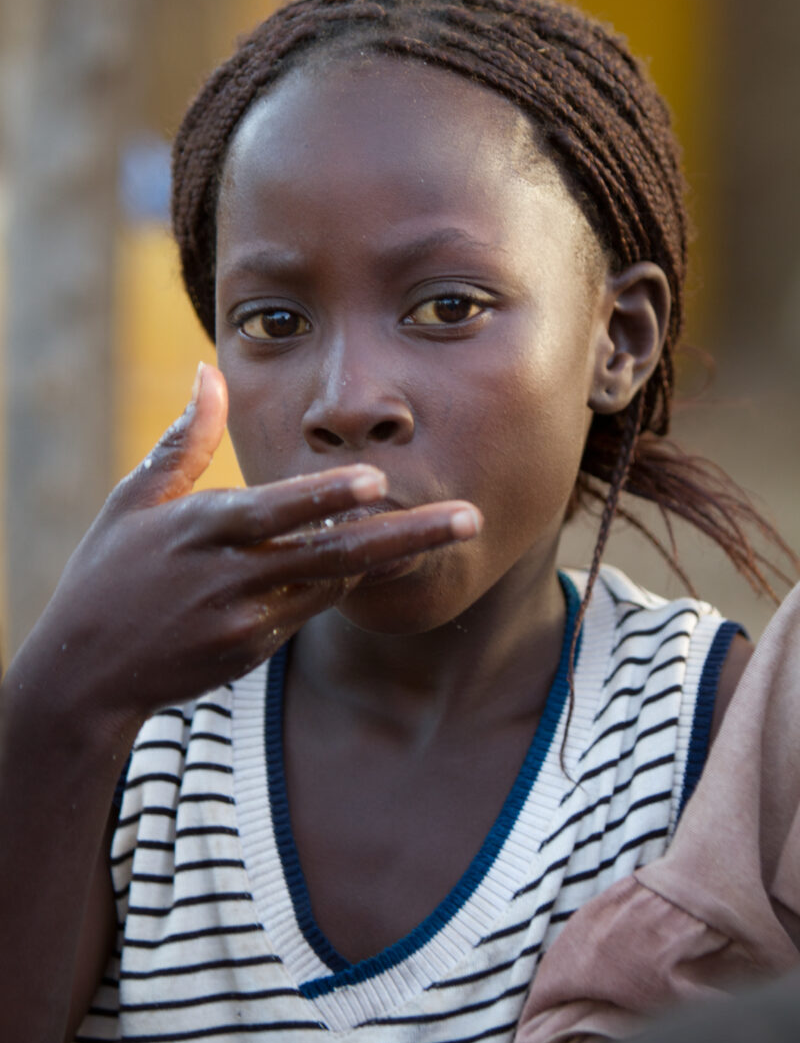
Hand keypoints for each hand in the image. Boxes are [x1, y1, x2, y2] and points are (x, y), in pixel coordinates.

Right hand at [14, 363, 481, 737]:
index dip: (327, 497)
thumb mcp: (135, 501)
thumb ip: (184, 440)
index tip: (380, 481)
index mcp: (202, 530)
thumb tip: (210, 372)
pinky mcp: (254, 651)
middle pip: (332, 554)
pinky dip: (339, 581)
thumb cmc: (106, 573)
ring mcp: (247, 620)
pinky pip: (312, 609)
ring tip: (447, 528)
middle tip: (469, 518)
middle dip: (407, 536)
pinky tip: (373, 558)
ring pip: (333, 582)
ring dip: (384, 554)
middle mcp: (232, 577)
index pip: (275, 511)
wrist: (86, 670)